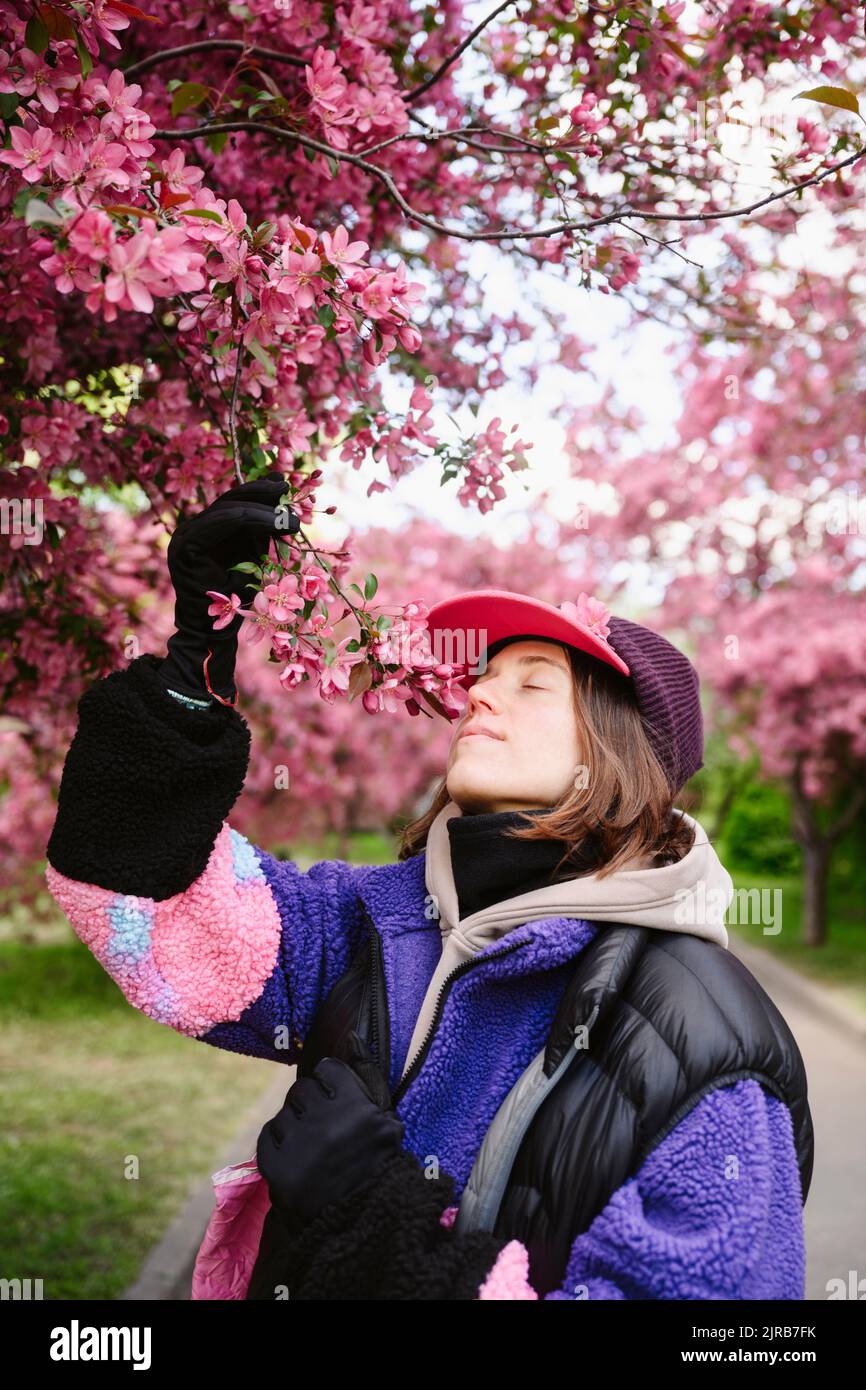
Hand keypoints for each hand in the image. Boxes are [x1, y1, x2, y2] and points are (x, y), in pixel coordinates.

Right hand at [158, 475, 299, 701]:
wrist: (212, 634)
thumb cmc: (236, 604)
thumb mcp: (255, 561)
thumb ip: (263, 536)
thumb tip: (285, 509)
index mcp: (205, 532)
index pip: (232, 503)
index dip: (259, 491)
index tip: (284, 484)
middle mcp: (191, 529)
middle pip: (230, 500)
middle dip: (262, 493)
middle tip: (287, 488)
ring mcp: (185, 536)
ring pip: (229, 510)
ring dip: (264, 511)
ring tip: (290, 519)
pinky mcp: (185, 546)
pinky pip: (220, 523)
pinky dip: (250, 520)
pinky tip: (273, 524)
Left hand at [256, 1032, 404, 1228]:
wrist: (362, 1216)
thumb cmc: (374, 1160)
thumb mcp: (382, 1116)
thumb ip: (366, 1073)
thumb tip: (352, 1036)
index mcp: (357, 1107)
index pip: (326, 1069)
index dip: (331, 1084)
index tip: (336, 1101)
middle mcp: (327, 1123)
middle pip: (302, 1089)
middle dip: (311, 1104)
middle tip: (323, 1127)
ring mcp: (300, 1147)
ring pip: (284, 1112)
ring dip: (295, 1125)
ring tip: (312, 1146)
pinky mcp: (277, 1169)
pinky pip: (268, 1135)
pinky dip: (278, 1142)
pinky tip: (296, 1154)